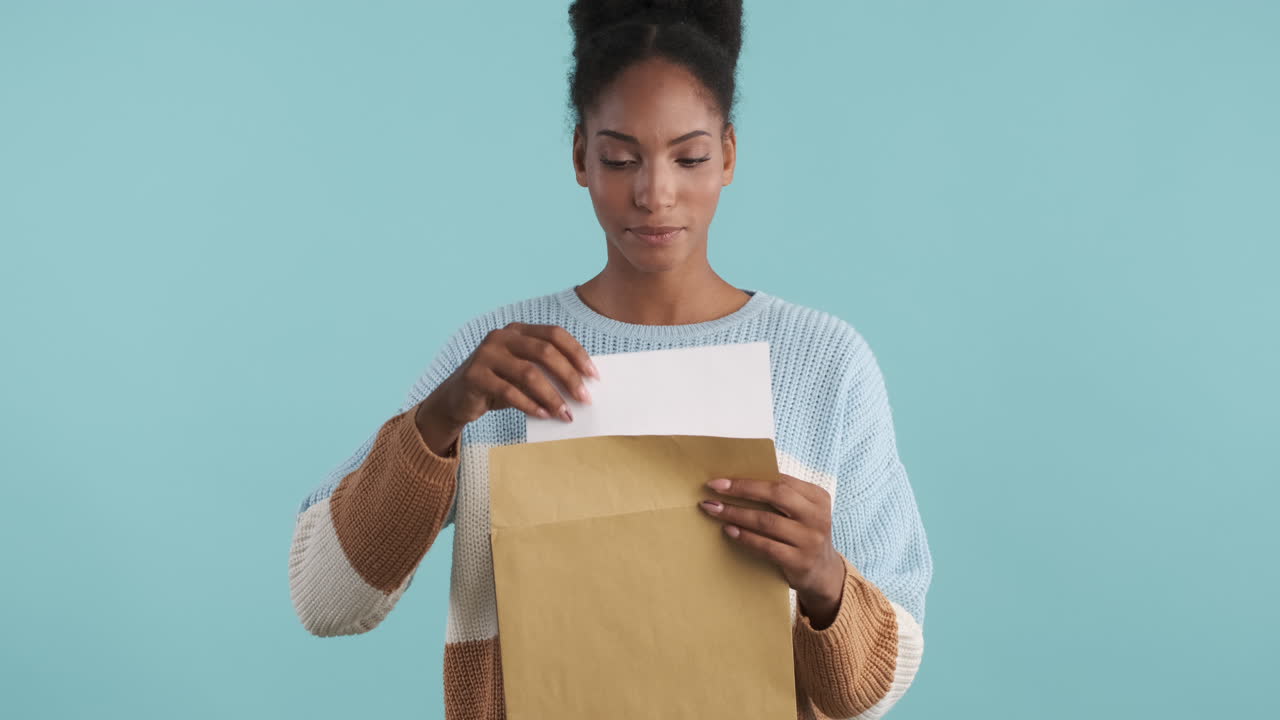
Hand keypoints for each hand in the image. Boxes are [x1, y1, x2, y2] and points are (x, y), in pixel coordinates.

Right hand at [417, 323, 598, 451]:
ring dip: (552, 396)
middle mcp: (501, 336)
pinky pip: (509, 392)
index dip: (577, 353)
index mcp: (517, 330)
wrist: (456, 399)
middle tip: (585, 398)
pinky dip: (530, 405)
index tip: (594, 376)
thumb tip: (582, 387)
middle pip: (545, 352)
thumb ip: (546, 373)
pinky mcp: (474, 376)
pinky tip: (544, 415)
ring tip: (566, 414)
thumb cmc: (498, 385)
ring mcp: (486, 354)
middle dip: (569, 376)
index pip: (554, 334)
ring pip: (529, 373)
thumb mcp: (523, 374)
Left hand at [698, 472, 846, 626]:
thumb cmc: (803, 535)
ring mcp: (810, 540)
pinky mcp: (800, 562)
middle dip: (742, 489)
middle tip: (714, 488)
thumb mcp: (802, 512)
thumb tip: (737, 481)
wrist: (824, 573)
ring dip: (736, 513)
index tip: (721, 479)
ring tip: (714, 509)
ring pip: (767, 521)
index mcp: (818, 497)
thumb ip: (781, 497)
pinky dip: (745, 537)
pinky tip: (729, 530)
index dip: (750, 478)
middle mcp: (817, 516)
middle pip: (777, 494)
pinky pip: (767, 546)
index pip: (781, 480)